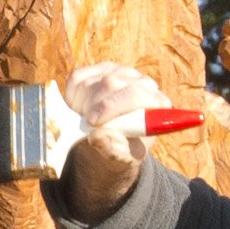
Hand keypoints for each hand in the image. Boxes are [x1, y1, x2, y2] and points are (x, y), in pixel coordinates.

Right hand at [56, 62, 165, 221]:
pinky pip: (78, 78)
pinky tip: (80, 109)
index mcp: (156, 102)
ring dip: (82, 104)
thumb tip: (98, 136)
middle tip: (85, 123)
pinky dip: (72, 96)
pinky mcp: (99, 70)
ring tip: (86, 121)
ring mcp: (120, 72)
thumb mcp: (123, 158)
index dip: (112, 106)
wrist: (113, 141)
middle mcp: (141, 82)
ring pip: (92, 81)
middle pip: (111, 83)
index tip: (94, 122)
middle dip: (93, 105)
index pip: (136, 94)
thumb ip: (114, 150)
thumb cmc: (124, 149)